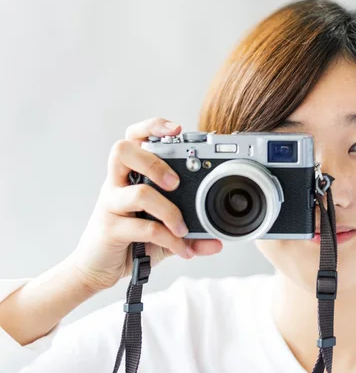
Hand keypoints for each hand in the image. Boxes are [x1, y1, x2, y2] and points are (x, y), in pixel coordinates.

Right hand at [70, 117, 222, 292]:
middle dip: (153, 161)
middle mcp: (116, 184)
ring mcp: (110, 205)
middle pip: (122, 151)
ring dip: (168, 209)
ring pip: (137, 193)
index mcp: (129, 174)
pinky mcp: (110, 229)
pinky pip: (144, 228)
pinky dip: (169, 239)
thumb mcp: (164, 234)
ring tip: (183, 226)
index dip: (151, 127)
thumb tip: (217, 242)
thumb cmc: (130, 242)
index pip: (133, 138)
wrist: (97, 270)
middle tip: (175, 182)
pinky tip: (182, 249)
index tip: (176, 128)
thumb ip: (190, 235)